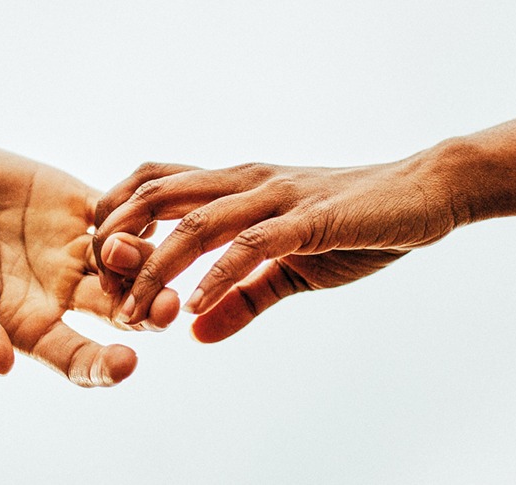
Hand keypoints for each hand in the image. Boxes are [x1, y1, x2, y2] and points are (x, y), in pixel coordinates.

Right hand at [0, 129, 179, 386]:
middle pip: (122, 313)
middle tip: (167, 309)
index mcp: (23, 325)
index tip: (126, 365)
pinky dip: (136, 214)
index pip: (77, 357)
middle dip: (150, 314)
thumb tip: (2, 365)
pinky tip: (133, 212)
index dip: (104, 367)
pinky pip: (122, 211)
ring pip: (130, 261)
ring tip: (122, 250)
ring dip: (141, 259)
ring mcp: (70, 245)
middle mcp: (57, 290)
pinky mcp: (73, 201)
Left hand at [93, 156, 463, 341]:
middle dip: (119, 239)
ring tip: (134, 312)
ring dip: (158, 267)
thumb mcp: (291, 270)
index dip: (117, 212)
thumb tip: (196, 333)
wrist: (424, 195)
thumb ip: (243, 298)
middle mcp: (248, 182)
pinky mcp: (312, 218)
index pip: (158, 183)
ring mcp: (278, 197)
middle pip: (160, 195)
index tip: (90, 260)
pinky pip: (254, 243)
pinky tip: (197, 304)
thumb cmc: (356, 225)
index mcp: (238, 186)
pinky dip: (220, 273)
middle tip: (92, 289)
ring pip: (197, 221)